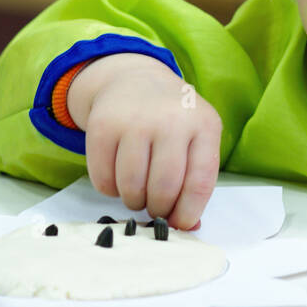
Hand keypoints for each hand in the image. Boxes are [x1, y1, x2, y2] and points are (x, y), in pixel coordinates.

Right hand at [69, 53, 221, 229]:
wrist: (135, 79)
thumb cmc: (172, 119)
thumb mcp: (196, 137)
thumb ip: (196, 179)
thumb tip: (187, 227)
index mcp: (204, 125)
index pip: (199, 182)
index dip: (188, 212)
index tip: (180, 224)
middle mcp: (170, 120)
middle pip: (164, 187)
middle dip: (159, 209)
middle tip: (155, 207)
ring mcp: (134, 120)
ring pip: (132, 186)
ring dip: (134, 201)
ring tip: (138, 192)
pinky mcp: (102, 125)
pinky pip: (103, 179)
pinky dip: (110, 190)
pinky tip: (119, 177)